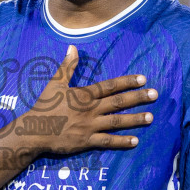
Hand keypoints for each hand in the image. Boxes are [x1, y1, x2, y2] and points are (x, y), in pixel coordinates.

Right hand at [15, 45, 154, 155]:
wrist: (34, 131)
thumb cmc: (44, 106)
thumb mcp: (54, 83)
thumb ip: (67, 66)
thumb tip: (73, 47)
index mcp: (84, 95)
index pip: (110, 86)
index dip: (127, 82)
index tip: (143, 79)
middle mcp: (91, 109)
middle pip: (118, 102)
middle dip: (138, 98)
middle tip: (155, 95)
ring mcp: (90, 126)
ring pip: (117, 122)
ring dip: (135, 119)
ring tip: (150, 118)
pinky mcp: (87, 141)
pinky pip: (108, 142)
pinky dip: (122, 142)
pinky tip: (135, 141)